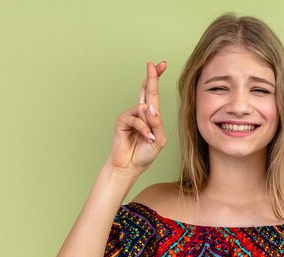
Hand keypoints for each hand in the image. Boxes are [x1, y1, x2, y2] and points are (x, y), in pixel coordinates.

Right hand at [106, 60, 167, 175]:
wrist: (130, 166)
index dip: (156, 78)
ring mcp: (130, 115)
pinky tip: (146, 138)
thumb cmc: (144, 153)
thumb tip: (149, 108)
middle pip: (146, 90)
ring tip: (150, 137)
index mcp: (150, 115)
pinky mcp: (121, 120)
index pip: (153, 93)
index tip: (162, 64)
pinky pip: (136, 119)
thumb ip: (157, 123)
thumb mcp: (159, 139)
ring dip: (150, 124)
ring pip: (144, 108)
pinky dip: (143, 129)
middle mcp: (139, 112)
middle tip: (153, 64)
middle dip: (152, 77)